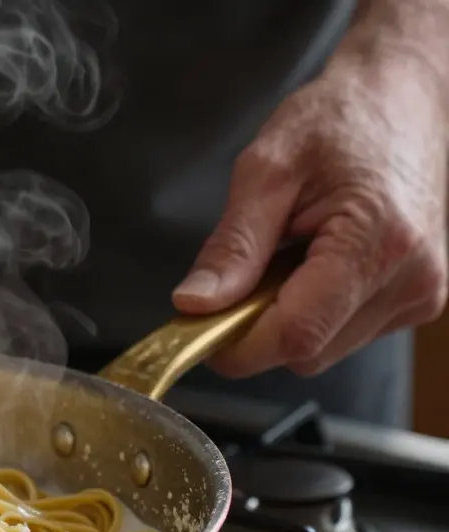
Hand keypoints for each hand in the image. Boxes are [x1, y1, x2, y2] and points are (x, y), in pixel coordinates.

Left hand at [171, 46, 447, 377]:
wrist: (402, 98)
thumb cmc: (339, 120)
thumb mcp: (266, 170)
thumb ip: (231, 246)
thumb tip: (194, 304)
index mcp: (377, 243)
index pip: (295, 335)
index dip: (235, 344)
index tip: (193, 326)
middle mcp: (411, 280)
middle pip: (307, 350)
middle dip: (256, 325)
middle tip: (239, 272)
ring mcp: (421, 294)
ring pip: (324, 349)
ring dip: (286, 317)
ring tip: (286, 254)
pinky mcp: (419, 299)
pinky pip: (345, 333)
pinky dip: (313, 309)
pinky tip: (313, 262)